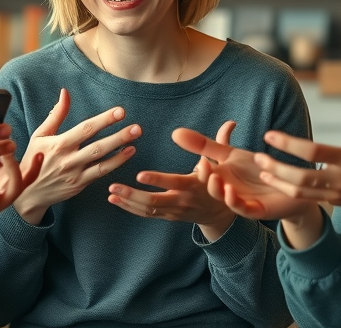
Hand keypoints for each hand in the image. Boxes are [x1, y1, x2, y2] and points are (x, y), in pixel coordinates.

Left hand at [0, 151, 43, 253]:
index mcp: (10, 179)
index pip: (30, 170)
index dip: (38, 161)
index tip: (40, 149)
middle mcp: (9, 190)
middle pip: (29, 178)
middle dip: (31, 164)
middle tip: (14, 145)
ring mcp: (0, 201)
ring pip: (15, 188)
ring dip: (13, 170)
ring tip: (3, 155)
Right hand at [13, 88, 141, 224]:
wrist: (27, 193)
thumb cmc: (34, 159)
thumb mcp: (40, 135)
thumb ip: (56, 114)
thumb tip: (65, 92)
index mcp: (58, 144)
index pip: (85, 129)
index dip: (104, 120)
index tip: (120, 112)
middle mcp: (68, 159)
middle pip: (97, 146)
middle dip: (118, 136)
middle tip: (136, 127)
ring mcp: (75, 173)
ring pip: (102, 160)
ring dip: (120, 149)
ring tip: (135, 137)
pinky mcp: (79, 185)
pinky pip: (101, 173)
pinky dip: (115, 163)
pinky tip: (128, 153)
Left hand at [107, 123, 236, 239]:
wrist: (221, 215)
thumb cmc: (221, 184)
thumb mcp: (224, 165)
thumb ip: (221, 144)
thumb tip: (230, 123)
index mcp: (195, 185)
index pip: (173, 183)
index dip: (157, 180)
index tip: (139, 174)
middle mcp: (183, 201)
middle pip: (154, 201)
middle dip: (132, 194)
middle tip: (113, 185)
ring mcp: (175, 211)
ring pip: (148, 210)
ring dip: (127, 202)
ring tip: (111, 192)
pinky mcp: (168, 217)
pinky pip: (147, 215)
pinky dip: (130, 208)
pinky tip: (115, 199)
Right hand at [172, 121, 317, 222]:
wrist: (289, 186)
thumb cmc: (258, 168)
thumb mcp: (231, 155)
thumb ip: (207, 144)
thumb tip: (176, 132)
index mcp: (220, 176)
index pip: (204, 172)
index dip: (199, 168)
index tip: (193, 161)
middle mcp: (227, 189)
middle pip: (211, 187)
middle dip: (205, 178)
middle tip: (202, 165)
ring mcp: (240, 200)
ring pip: (225, 198)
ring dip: (218, 188)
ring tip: (216, 177)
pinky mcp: (255, 209)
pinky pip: (242, 208)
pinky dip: (234, 200)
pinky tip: (231, 190)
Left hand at [257, 86, 340, 247]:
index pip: (313, 152)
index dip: (289, 143)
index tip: (270, 134)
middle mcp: (340, 179)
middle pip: (301, 176)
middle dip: (277, 166)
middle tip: (257, 155)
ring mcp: (335, 193)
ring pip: (299, 191)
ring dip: (277, 180)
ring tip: (260, 167)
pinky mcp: (331, 201)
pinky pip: (304, 198)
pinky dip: (286, 190)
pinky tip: (272, 179)